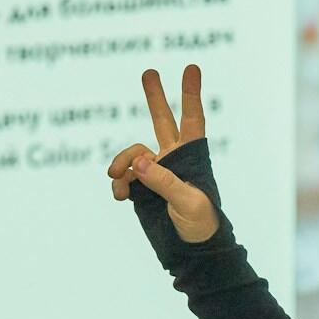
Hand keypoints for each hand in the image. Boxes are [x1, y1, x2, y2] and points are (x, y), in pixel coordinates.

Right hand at [106, 65, 219, 242]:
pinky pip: (123, 178)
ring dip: (121, 161)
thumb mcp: (189, 202)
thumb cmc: (202, 224)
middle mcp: (172, 158)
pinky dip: (118, 183)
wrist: (190, 250)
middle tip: (149, 71)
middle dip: (155, 97)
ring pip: (133, 154)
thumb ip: (165, 181)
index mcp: (192, 156)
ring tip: (116, 177)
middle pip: (162, 120)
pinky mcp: (141, 189)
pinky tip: (119, 194)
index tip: (191, 67)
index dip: (190, 94)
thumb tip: (139, 162)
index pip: (192, 119)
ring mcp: (155, 172)